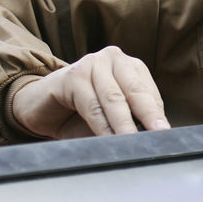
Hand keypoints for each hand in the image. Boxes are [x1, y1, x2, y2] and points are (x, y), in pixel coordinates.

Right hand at [10, 46, 169, 139]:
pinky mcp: (73, 75)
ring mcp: (92, 63)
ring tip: (132, 143)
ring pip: (114, 99)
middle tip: (158, 134)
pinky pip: (92, 104)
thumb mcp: (109, 116)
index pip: (148, 92)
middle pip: (135, 91)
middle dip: (148, 115)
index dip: (157, 114)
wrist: (37, 106)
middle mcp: (114, 59)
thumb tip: (152, 136)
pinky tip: (108, 139)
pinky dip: (102, 125)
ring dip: (124, 124)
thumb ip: (129, 119)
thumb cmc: (78, 112)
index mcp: (130, 67)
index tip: (165, 133)